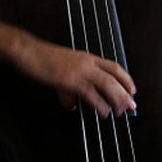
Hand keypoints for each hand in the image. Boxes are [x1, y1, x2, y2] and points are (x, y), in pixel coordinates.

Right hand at [15, 39, 136, 117]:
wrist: (28, 51)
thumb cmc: (42, 58)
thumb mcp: (61, 71)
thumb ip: (70, 89)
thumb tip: (73, 104)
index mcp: (86, 57)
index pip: (113, 66)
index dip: (125, 78)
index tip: (132, 89)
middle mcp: (86, 62)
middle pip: (114, 77)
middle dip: (125, 92)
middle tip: (132, 105)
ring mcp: (79, 70)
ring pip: (106, 84)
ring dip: (116, 98)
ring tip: (120, 111)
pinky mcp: (69, 79)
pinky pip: (90, 93)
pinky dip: (99, 103)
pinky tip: (103, 111)